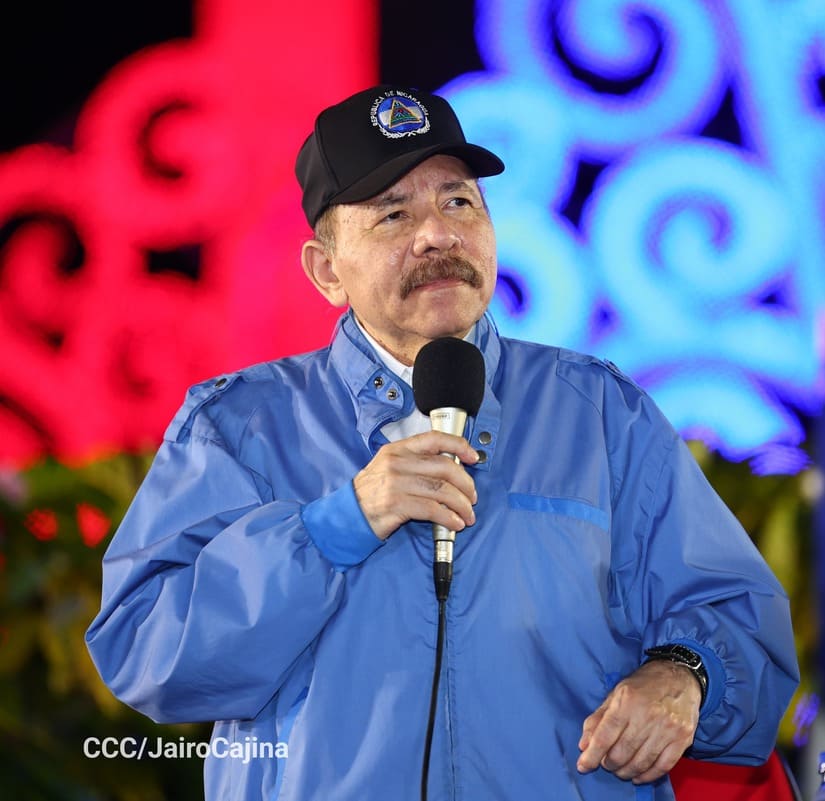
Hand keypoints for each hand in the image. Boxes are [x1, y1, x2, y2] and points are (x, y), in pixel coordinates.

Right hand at [353, 431, 478, 539]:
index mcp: (398, 449)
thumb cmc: (372, 492)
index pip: (434, 439)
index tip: (473, 457)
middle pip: (444, 467)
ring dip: (461, 504)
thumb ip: (416, 462)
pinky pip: (432, 510)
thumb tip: (452, 467)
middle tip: (472, 497)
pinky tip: (454, 523)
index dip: (459, 445)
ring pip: (441, 490)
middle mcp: (397, 463)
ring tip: (467, 515)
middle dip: (465, 484)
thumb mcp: (390, 467)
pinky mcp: (395, 505)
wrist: (348, 514)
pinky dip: (448, 518)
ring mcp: (395, 483)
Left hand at [577, 659, 701, 783]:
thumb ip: (598, 719)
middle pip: (622, 752)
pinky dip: (647, 776)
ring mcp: (667, 728)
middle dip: (609, 763)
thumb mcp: (615, 694)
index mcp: (626, 701)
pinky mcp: (683, 739)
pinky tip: (638, 775)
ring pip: (641, 762)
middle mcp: (647, 715)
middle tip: (606, 763)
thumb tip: (584, 746)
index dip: (592, 755)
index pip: (605, 735)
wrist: (679, 677)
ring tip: (620, 770)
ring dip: (626, 772)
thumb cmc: (643, 686)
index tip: (583, 766)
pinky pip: (662, 766)